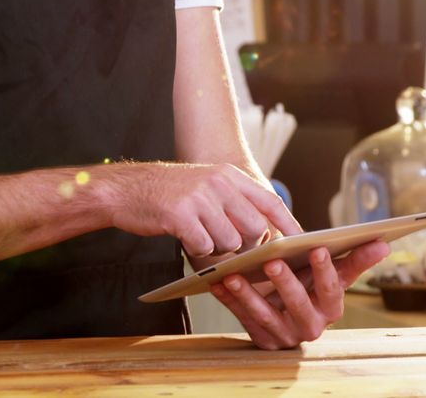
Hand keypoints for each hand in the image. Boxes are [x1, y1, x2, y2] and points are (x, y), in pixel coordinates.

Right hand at [109, 163, 301, 257]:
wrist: (125, 189)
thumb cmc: (169, 194)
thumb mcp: (206, 186)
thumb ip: (235, 202)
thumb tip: (265, 231)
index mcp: (228, 175)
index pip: (269, 201)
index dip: (288, 224)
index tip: (299, 242)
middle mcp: (218, 183)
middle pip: (255, 228)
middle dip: (247, 245)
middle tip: (227, 243)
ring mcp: (200, 198)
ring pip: (231, 242)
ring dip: (218, 248)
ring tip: (199, 234)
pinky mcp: (181, 215)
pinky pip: (204, 247)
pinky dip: (197, 249)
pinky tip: (184, 236)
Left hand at [210, 241, 390, 349]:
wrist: (289, 312)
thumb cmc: (313, 285)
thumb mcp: (333, 274)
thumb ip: (356, 258)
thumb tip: (384, 242)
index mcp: (332, 307)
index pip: (332, 290)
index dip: (326, 271)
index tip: (318, 249)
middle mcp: (311, 325)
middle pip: (298, 304)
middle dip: (285, 282)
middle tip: (272, 260)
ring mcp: (285, 334)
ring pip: (266, 315)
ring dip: (249, 294)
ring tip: (234, 274)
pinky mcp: (262, 339)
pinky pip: (242, 318)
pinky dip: (229, 300)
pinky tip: (217, 282)